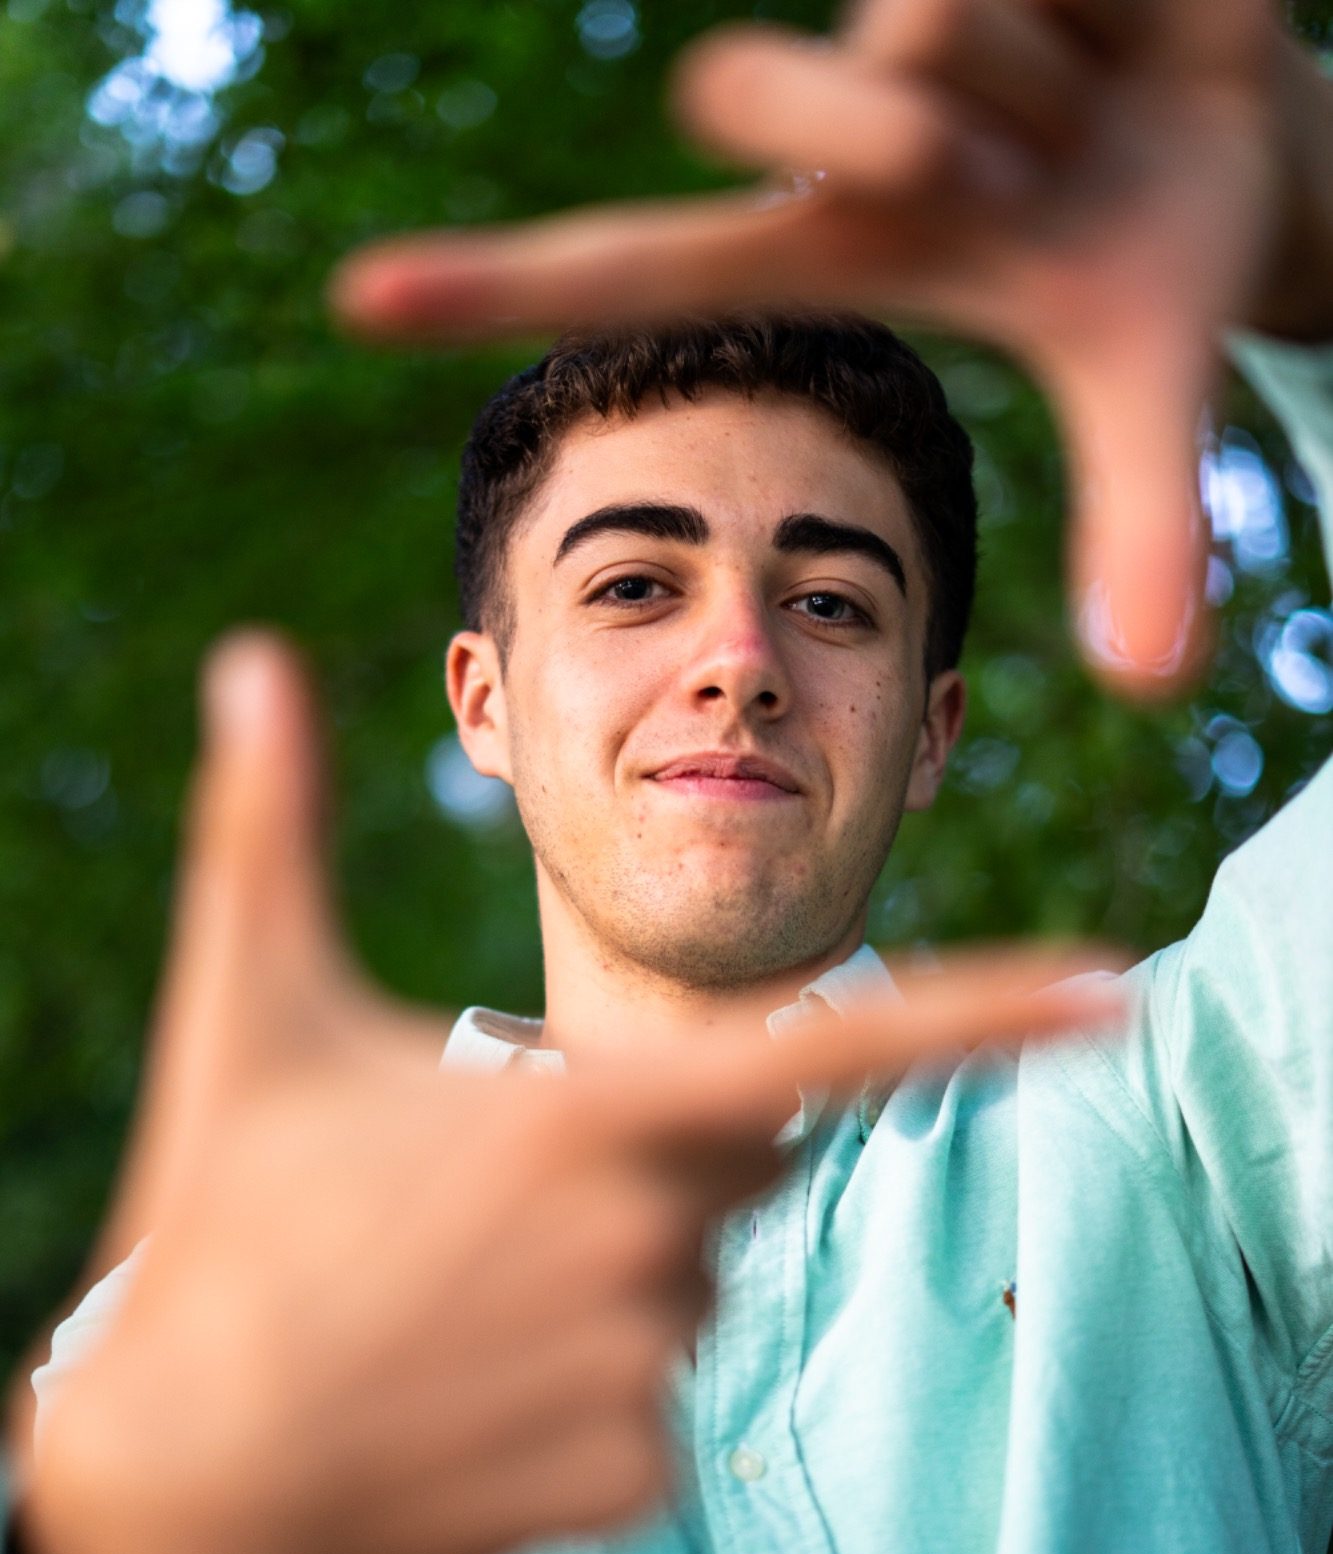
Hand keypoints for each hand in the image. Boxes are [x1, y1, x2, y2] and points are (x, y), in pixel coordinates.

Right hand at [6, 633, 1118, 1553]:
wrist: (181, 1474)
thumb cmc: (220, 1218)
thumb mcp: (244, 1014)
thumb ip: (269, 832)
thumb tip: (249, 660)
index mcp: (583, 1115)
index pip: (823, 1054)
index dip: (978, 1015)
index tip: (1102, 991)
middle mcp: (641, 1244)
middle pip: (740, 1163)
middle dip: (653, 1152)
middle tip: (490, 1188)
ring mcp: (639, 1375)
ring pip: (692, 1285)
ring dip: (608, 1275)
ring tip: (456, 1296)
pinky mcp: (627, 1485)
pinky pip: (660, 1405)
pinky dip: (586, 1388)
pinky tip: (469, 1390)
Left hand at [331, 0, 1330, 698]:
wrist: (1257, 123)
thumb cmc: (1163, 251)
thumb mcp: (1146, 378)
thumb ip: (1141, 520)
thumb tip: (1159, 684)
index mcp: (830, 248)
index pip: (636, 270)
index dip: (500, 288)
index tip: (361, 303)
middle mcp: (824, 135)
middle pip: (731, 91)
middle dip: (888, 143)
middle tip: (1016, 180)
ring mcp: (872, 20)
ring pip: (904, 32)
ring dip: (1027, 92)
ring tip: (1084, 111)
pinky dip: (1096, 8)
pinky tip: (1118, 28)